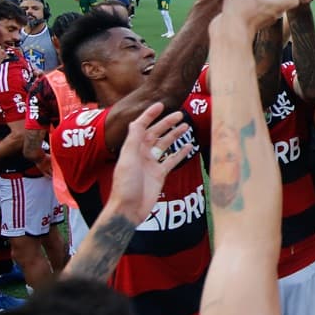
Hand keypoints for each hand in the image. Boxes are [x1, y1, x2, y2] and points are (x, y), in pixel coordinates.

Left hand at [101, 103, 194, 220]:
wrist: (128, 209)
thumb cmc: (125, 185)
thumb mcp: (128, 159)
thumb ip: (134, 140)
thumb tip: (137, 122)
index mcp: (133, 148)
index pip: (141, 126)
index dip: (149, 115)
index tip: (160, 105)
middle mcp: (142, 153)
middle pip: (156, 133)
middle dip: (166, 123)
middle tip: (180, 114)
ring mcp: (151, 164)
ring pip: (165, 145)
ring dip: (174, 136)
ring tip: (186, 126)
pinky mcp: (159, 175)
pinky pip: (171, 161)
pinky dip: (180, 153)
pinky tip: (189, 146)